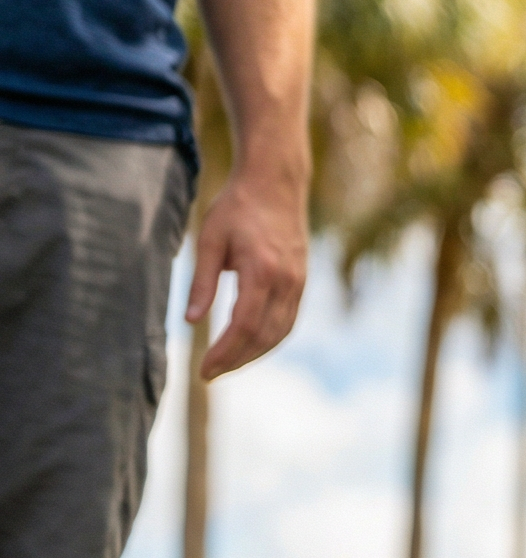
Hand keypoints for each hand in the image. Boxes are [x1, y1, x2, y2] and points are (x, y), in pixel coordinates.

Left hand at [185, 154, 308, 377]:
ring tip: (227, 364)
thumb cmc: (237, 208)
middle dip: (237, 360)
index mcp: (263, 271)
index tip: (203, 369)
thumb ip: (202, 282)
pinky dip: (270, 339)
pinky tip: (250, 344)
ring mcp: (299, 283)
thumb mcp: (209, 240)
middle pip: (264, 336)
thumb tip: (191, 322)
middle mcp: (287, 281)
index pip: (244, 325)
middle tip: (209, 373)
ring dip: (254, 354)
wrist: (276, 183)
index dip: (224, 352)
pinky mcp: (301, 282)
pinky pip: (289, 321)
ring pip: (280, 332)